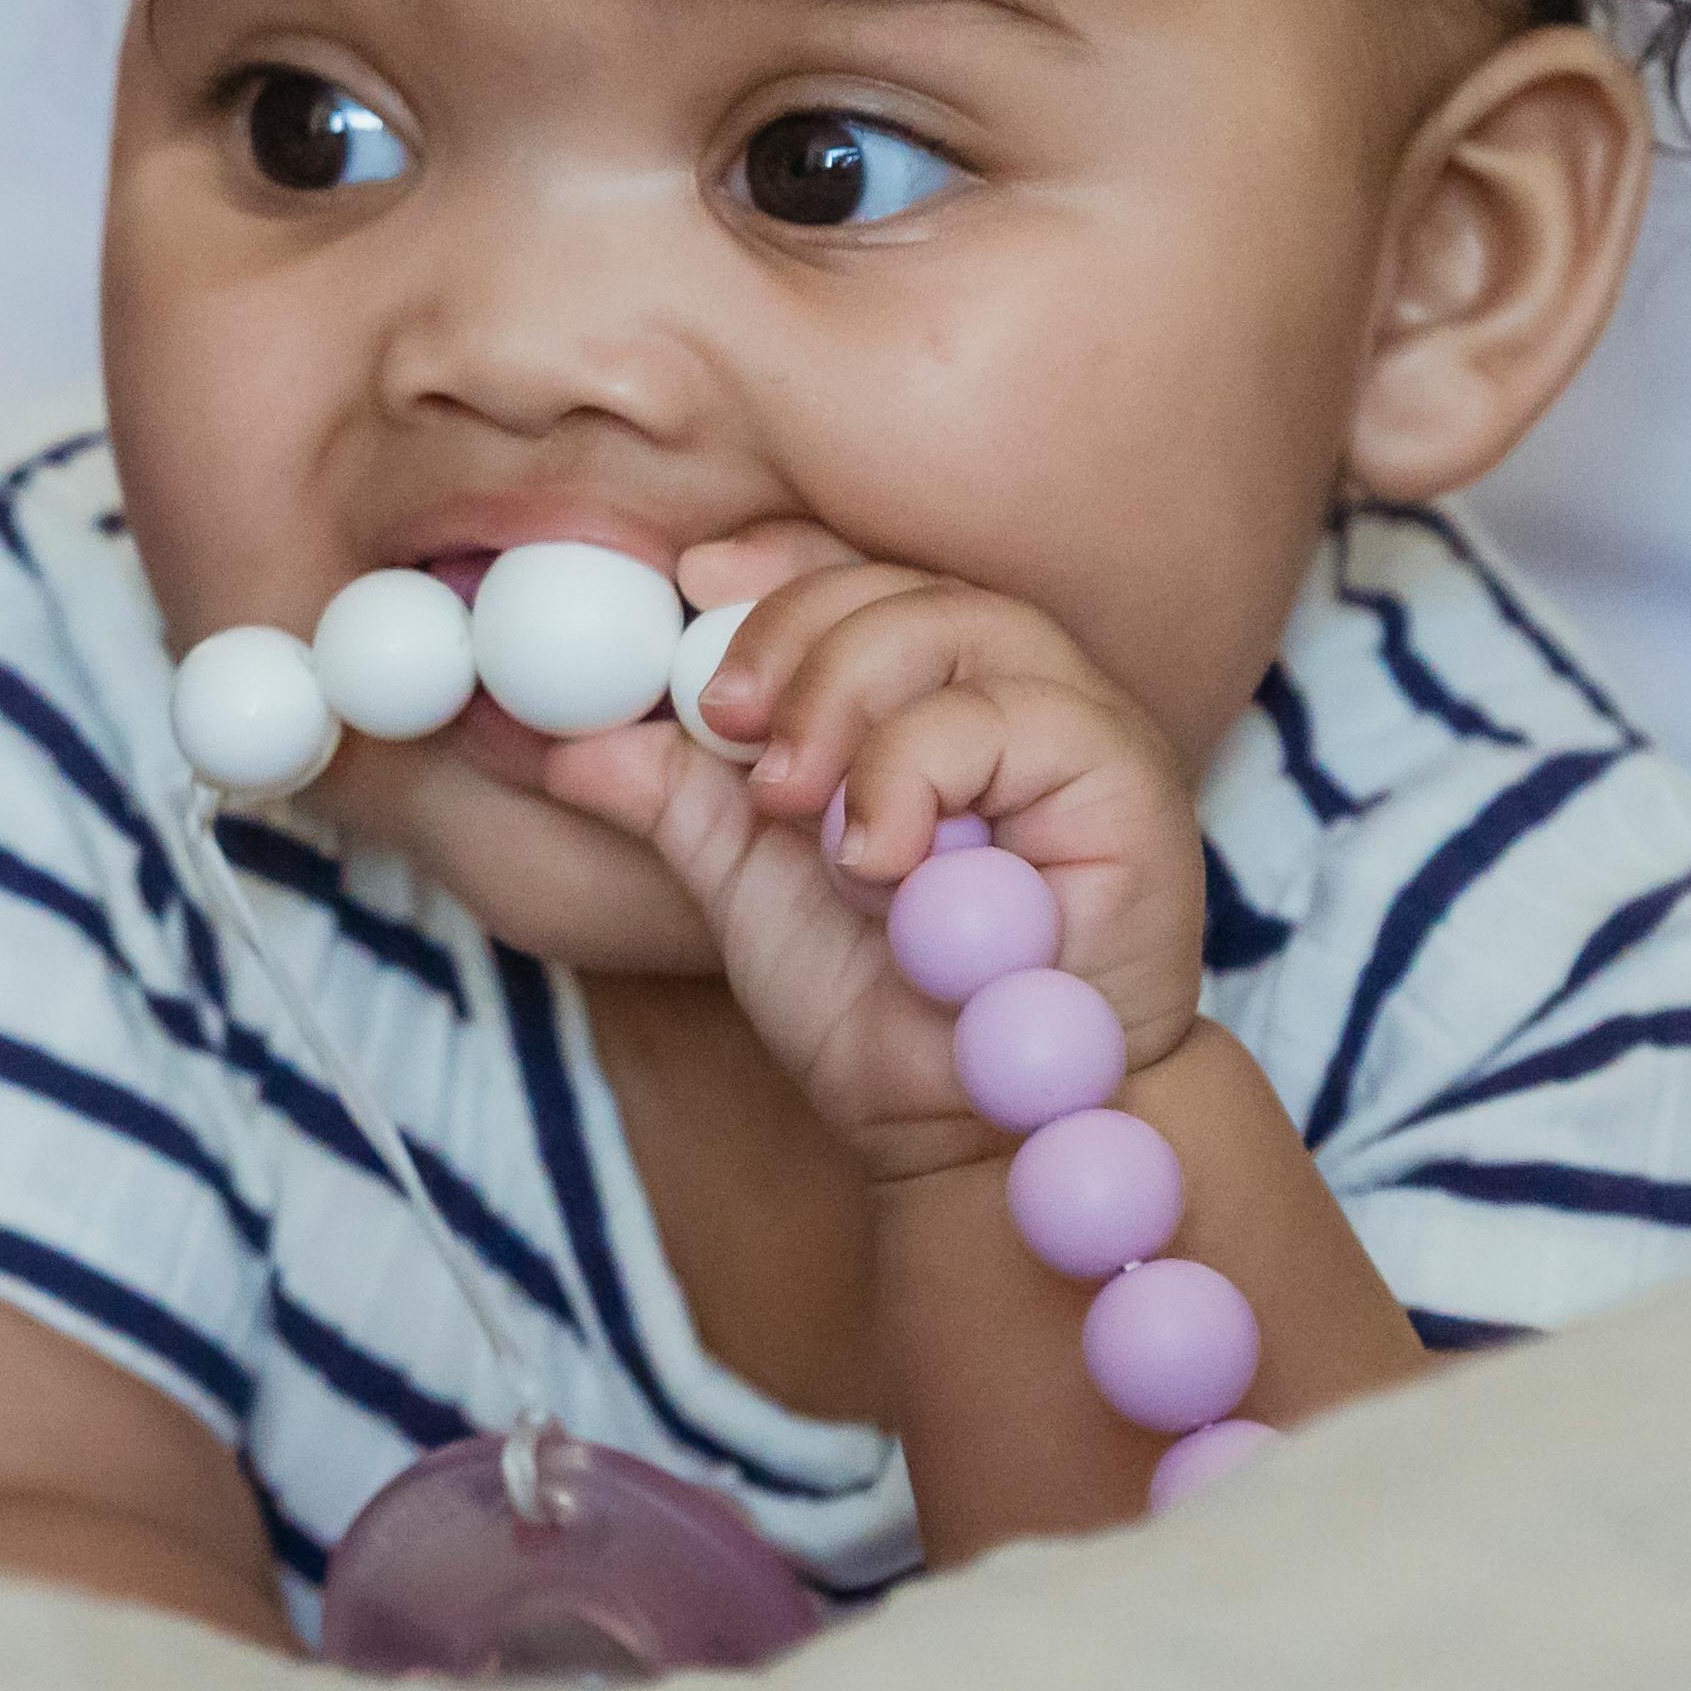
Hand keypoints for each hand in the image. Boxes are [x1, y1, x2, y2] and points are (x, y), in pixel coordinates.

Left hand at [535, 525, 1210, 1185]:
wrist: (967, 1128)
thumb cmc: (880, 1006)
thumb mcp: (747, 884)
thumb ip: (676, 799)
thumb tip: (564, 741)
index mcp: (929, 695)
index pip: (855, 576)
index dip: (775, 562)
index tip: (689, 582)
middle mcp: (1011, 690)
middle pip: (899, 585)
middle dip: (791, 635)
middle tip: (726, 727)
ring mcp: (1077, 724)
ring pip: (956, 624)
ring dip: (844, 700)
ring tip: (793, 804)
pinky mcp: (1126, 777)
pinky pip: (1003, 719)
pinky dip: (910, 773)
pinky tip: (874, 856)